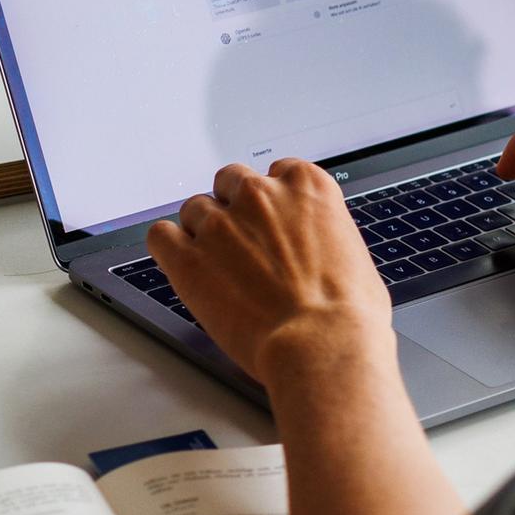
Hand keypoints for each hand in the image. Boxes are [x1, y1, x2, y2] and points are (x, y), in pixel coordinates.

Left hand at [146, 159, 393, 384]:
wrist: (323, 343)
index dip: (273, 199)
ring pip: (194, 208)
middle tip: (243, 242)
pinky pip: (161, 236)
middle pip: (230, 181)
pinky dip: (170, 248)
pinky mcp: (188, 257)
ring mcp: (221, 224)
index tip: (273, 218)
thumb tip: (315, 247)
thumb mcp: (353, 254)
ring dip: (203, 231)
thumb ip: (322, 235)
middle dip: (234, 208)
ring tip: (217, 265)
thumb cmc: (348, 310)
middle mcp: (261, 194)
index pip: (278, 171)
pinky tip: (185, 266)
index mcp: (307, 187)